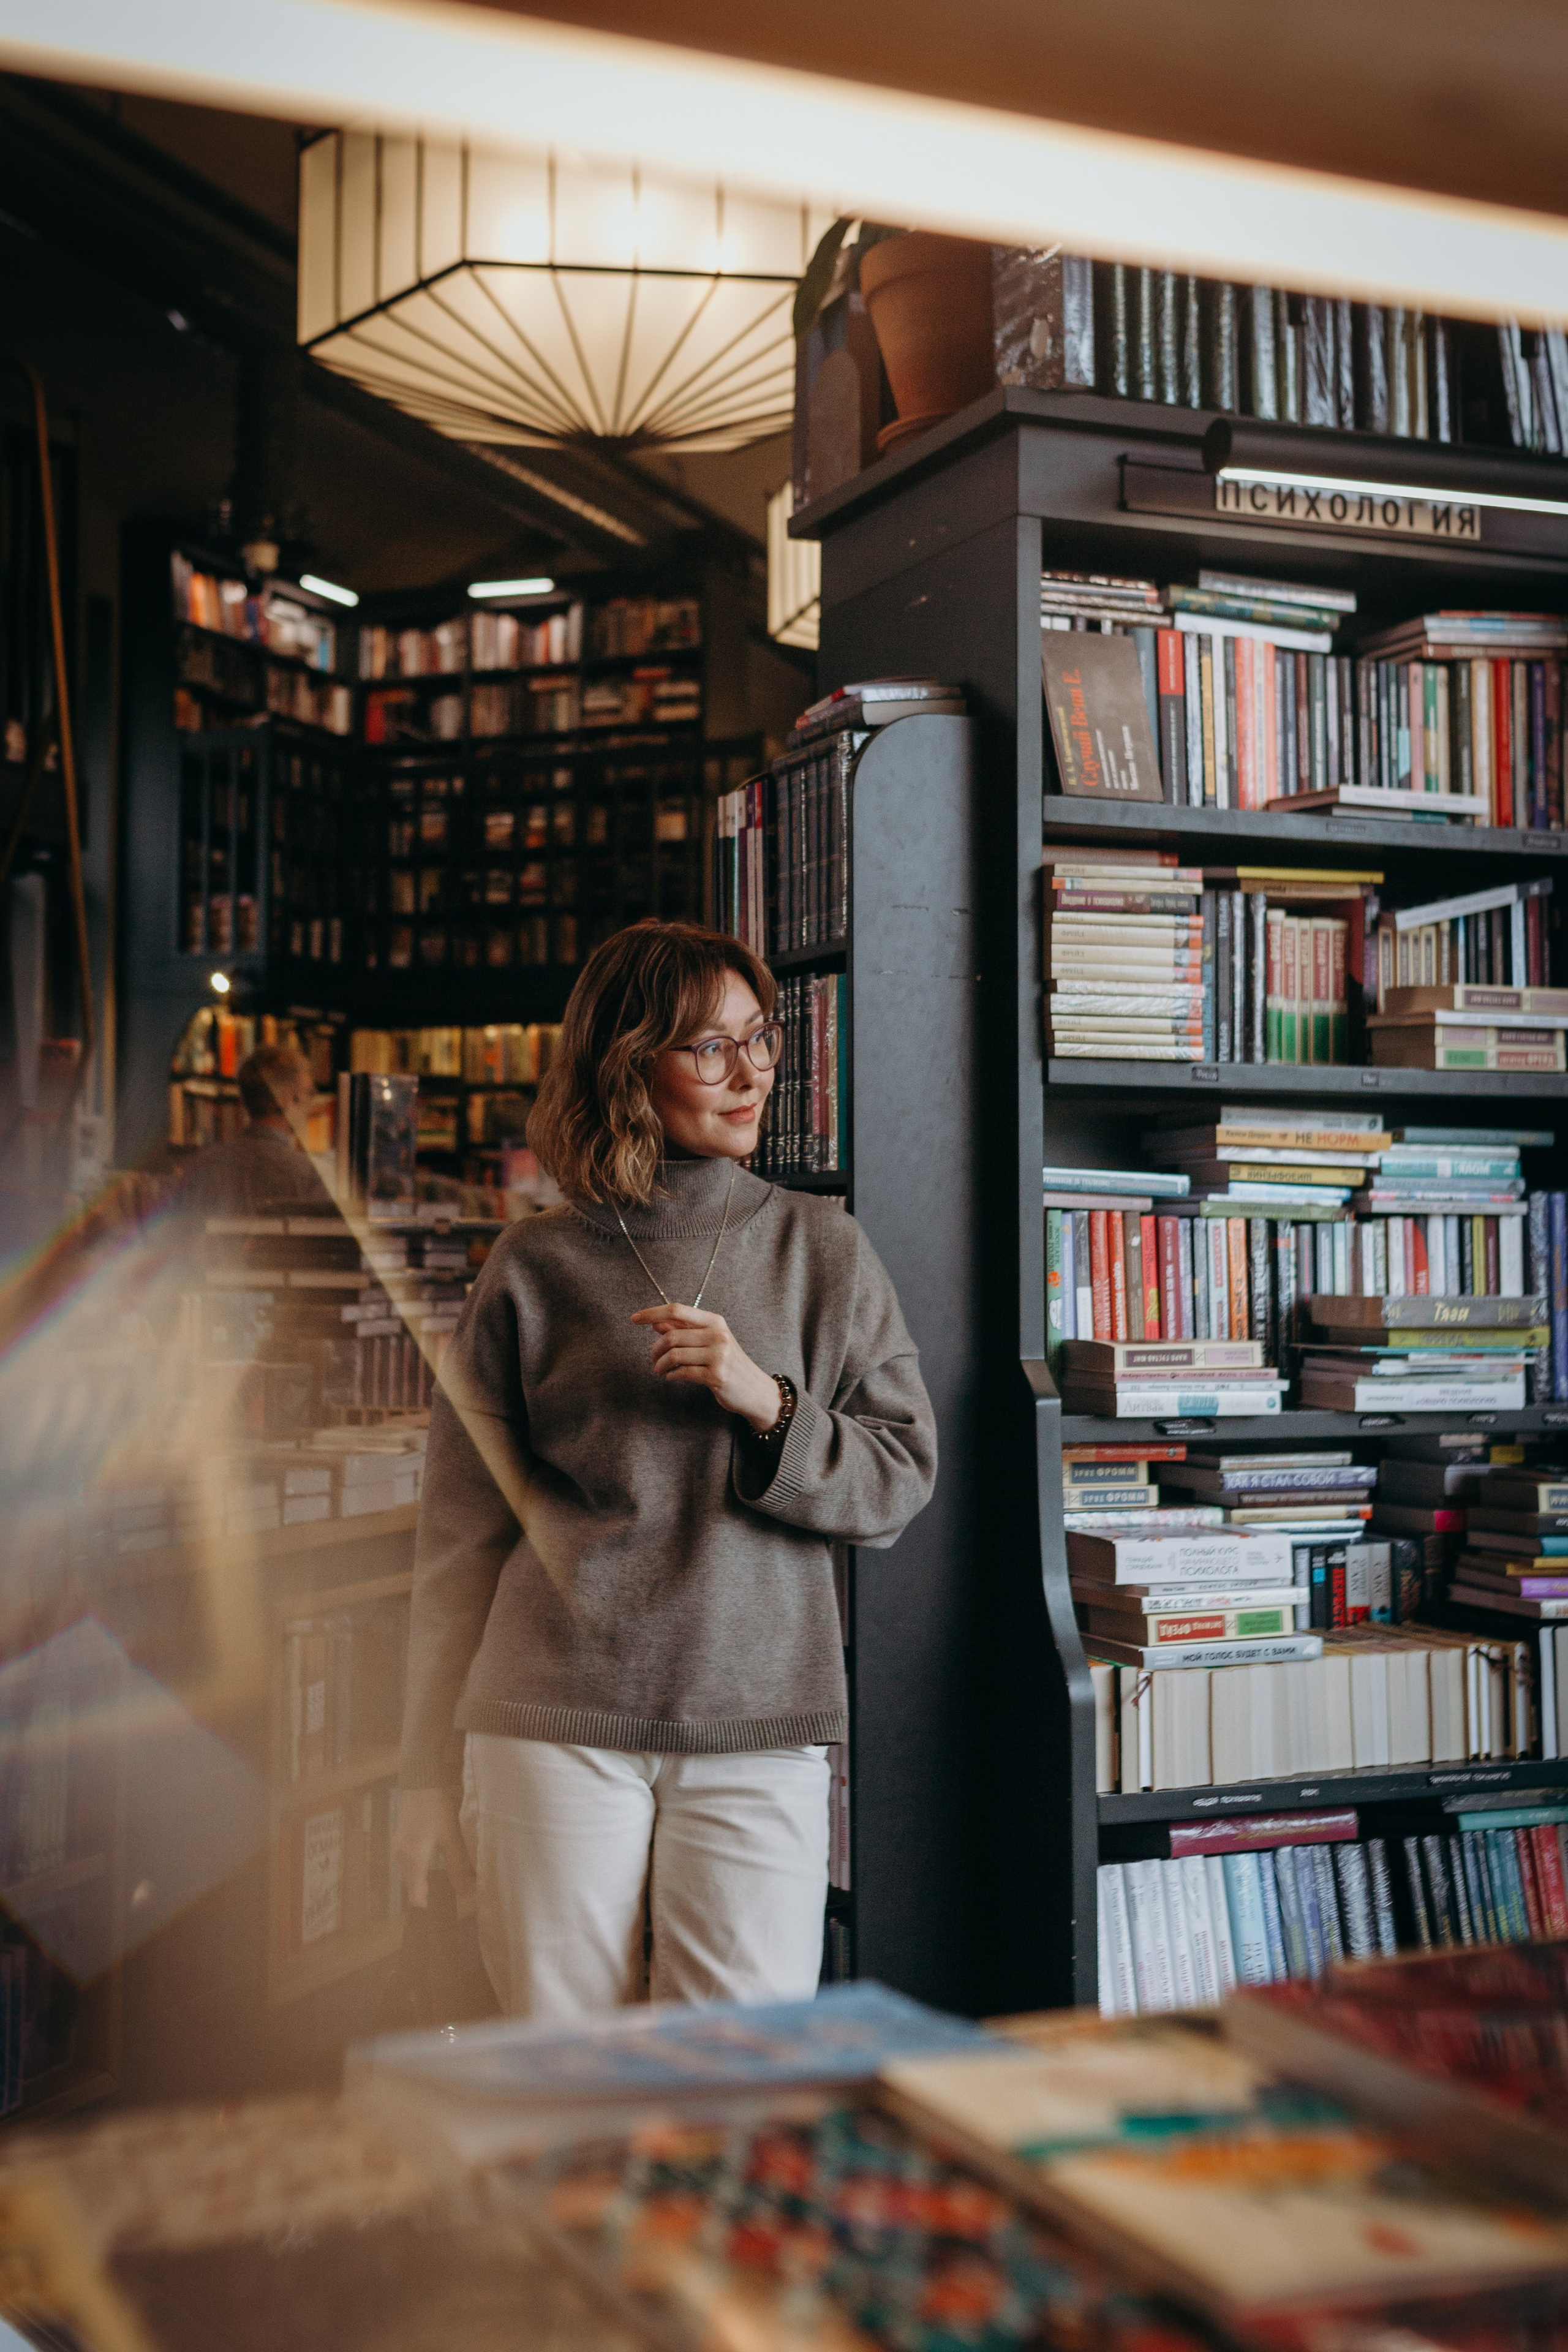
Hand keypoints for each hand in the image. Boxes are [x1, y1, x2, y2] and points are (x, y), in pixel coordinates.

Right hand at [393, 1786, 474, 1909]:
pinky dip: (414, 1869)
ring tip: (433, 1887)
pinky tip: (428, 1864)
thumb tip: (467, 1893)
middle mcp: (402, 1856)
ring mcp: (398, 1846)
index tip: (434, 1913)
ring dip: (417, 1882)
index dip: (424, 1905)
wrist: (420, 1783)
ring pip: (407, 1873)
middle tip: (438, 1902)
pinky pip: (405, 1862)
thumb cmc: (437, 1810)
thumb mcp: (452, 1839)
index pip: (415, 1894)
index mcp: (414, 1860)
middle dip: (421, 1895)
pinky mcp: (399, 1837)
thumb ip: (458, 1867)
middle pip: (409, 1885)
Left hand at [631, 1302, 782, 1431]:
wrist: (754, 1389)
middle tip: (653, 1359)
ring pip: (674, 1355)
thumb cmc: (728, 1363)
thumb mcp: (709, 1342)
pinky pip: (682, 1373)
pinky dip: (671, 1376)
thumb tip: (656, 1323)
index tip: (634, 1318)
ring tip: (660, 1370)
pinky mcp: (716, 1375)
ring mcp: (719, 1355)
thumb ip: (683, 1331)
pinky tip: (672, 1377)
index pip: (677, 1310)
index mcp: (715, 1321)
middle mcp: (718, 1335)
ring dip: (661, 1365)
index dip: (652, 1313)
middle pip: (672, 1335)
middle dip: (656, 1349)